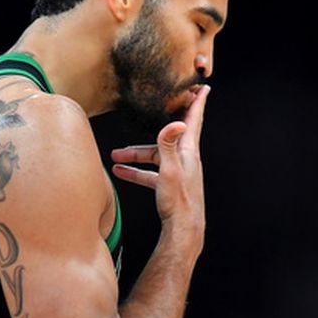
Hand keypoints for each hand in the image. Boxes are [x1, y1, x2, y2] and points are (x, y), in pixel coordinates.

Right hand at [111, 85, 209, 233]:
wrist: (183, 231)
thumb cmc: (179, 202)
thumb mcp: (170, 170)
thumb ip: (168, 146)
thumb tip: (176, 122)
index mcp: (188, 151)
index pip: (193, 119)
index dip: (197, 102)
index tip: (202, 86)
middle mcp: (185, 158)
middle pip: (169, 135)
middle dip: (157, 124)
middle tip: (153, 108)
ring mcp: (177, 171)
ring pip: (155, 156)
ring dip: (136, 154)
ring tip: (115, 156)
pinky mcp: (169, 184)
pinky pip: (150, 173)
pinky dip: (136, 171)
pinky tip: (121, 173)